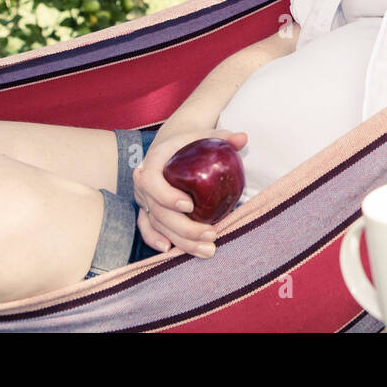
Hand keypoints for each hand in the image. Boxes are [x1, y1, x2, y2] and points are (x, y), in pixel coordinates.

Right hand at [132, 126, 247, 257]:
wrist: (171, 145)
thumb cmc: (189, 141)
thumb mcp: (204, 135)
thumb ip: (223, 137)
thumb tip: (243, 138)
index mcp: (154, 161)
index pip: (152, 181)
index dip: (167, 196)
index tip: (190, 206)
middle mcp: (144, 182)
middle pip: (157, 211)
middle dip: (184, 228)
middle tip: (211, 234)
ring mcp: (143, 198)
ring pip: (157, 224)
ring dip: (180, 240)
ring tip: (207, 249)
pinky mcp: (146, 210)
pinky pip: (147, 229)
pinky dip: (156, 240)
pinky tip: (171, 251)